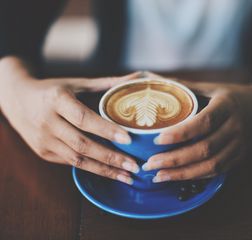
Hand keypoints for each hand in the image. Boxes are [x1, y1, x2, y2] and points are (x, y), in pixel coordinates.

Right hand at [0, 57, 140, 184]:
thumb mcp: (76, 83)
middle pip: (82, 144)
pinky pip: (70, 162)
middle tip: (134, 165)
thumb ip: (106, 84)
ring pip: (77, 160)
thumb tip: (136, 77)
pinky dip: (91, 167)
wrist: (18, 100)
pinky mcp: (42, 152)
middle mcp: (47, 121)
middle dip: (110, 158)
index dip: (106, 130)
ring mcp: (43, 140)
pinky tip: (109, 171)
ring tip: (126, 177)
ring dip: (104, 170)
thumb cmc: (53, 90)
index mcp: (56, 99)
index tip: (128, 139)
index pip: (84, 118)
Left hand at [142, 78, 251, 181]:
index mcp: (227, 106)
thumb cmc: (234, 95)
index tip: (156, 140)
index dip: (180, 133)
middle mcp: (235, 128)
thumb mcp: (213, 88)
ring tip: (158, 176)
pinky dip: (196, 176)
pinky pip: (217, 172)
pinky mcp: (240, 158)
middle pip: (204, 149)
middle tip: (149, 164)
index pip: (204, 122)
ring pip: (210, 166)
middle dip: (174, 160)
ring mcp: (239, 146)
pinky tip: (177, 177)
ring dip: (182, 174)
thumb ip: (187, 88)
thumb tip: (157, 83)